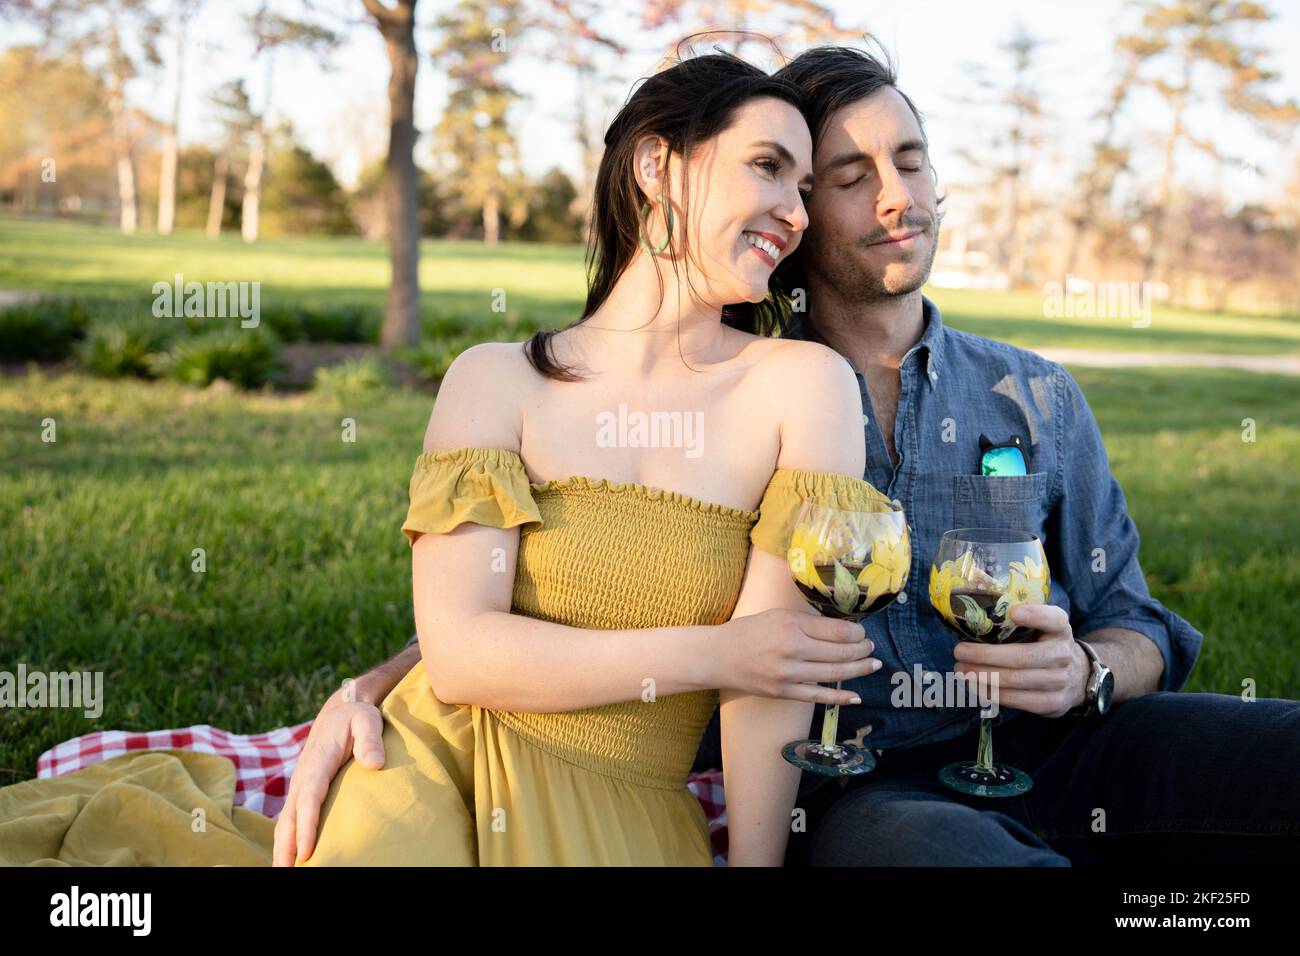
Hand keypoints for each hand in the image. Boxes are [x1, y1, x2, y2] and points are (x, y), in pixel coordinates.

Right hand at [272, 688, 386, 865]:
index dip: (307, 825)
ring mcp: (300, 785)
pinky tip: (292, 858)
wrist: (340, 711)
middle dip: (285, 846)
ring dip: (282, 847)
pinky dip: (287, 839)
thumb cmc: (357, 717)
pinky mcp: (303, 791)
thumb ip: (370, 739)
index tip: (307, 851)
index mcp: (317, 762)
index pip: (309, 798)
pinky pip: (291, 818)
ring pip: (286, 821)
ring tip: (284, 872)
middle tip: (285, 872)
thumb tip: (374, 764)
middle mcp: (303, 776)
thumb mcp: (367, 720)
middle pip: (290, 816)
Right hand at [719, 608, 880, 705]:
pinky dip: (840, 698)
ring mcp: (788, 673)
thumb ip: (808, 622)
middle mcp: (792, 648)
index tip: (863, 633)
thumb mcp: (778, 615)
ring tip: (873, 665)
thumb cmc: (749, 631)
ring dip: (858, 670)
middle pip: (840, 652)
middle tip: (872, 648)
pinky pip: (818, 696)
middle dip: (862, 650)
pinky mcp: (783, 692)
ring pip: (834, 673)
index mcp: (792, 624)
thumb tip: (842, 629)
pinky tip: (856, 696)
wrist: (718, 656)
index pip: (837, 630)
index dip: (857, 633)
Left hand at [952, 603, 1088, 718]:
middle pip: (1022, 656)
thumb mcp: (1040, 627)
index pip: (1053, 619)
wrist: (1076, 676)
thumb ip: (1016, 622)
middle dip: (985, 655)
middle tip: (959, 652)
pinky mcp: (1053, 703)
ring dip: (982, 676)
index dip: (1034, 615)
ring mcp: (1060, 681)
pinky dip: (991, 693)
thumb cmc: (1043, 645)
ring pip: (1015, 680)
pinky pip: (1017, 700)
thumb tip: (972, 619)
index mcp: (1060, 628)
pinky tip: (975, 686)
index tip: (1012, 612)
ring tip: (960, 669)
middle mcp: (1062, 654)